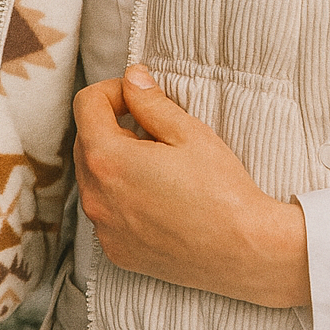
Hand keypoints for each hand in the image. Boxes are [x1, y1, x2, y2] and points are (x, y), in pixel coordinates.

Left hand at [73, 66, 310, 309]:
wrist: (243, 251)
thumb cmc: (221, 190)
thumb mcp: (189, 133)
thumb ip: (151, 102)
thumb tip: (132, 78)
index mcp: (108, 160)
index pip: (86, 105)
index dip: (113, 90)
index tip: (139, 97)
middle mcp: (95, 197)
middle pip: (86, 141)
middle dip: (113, 125)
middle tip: (155, 129)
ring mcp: (104, 229)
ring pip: (95, 178)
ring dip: (116, 162)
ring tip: (160, 164)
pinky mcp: (116, 251)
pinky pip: (107, 212)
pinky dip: (123, 197)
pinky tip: (160, 198)